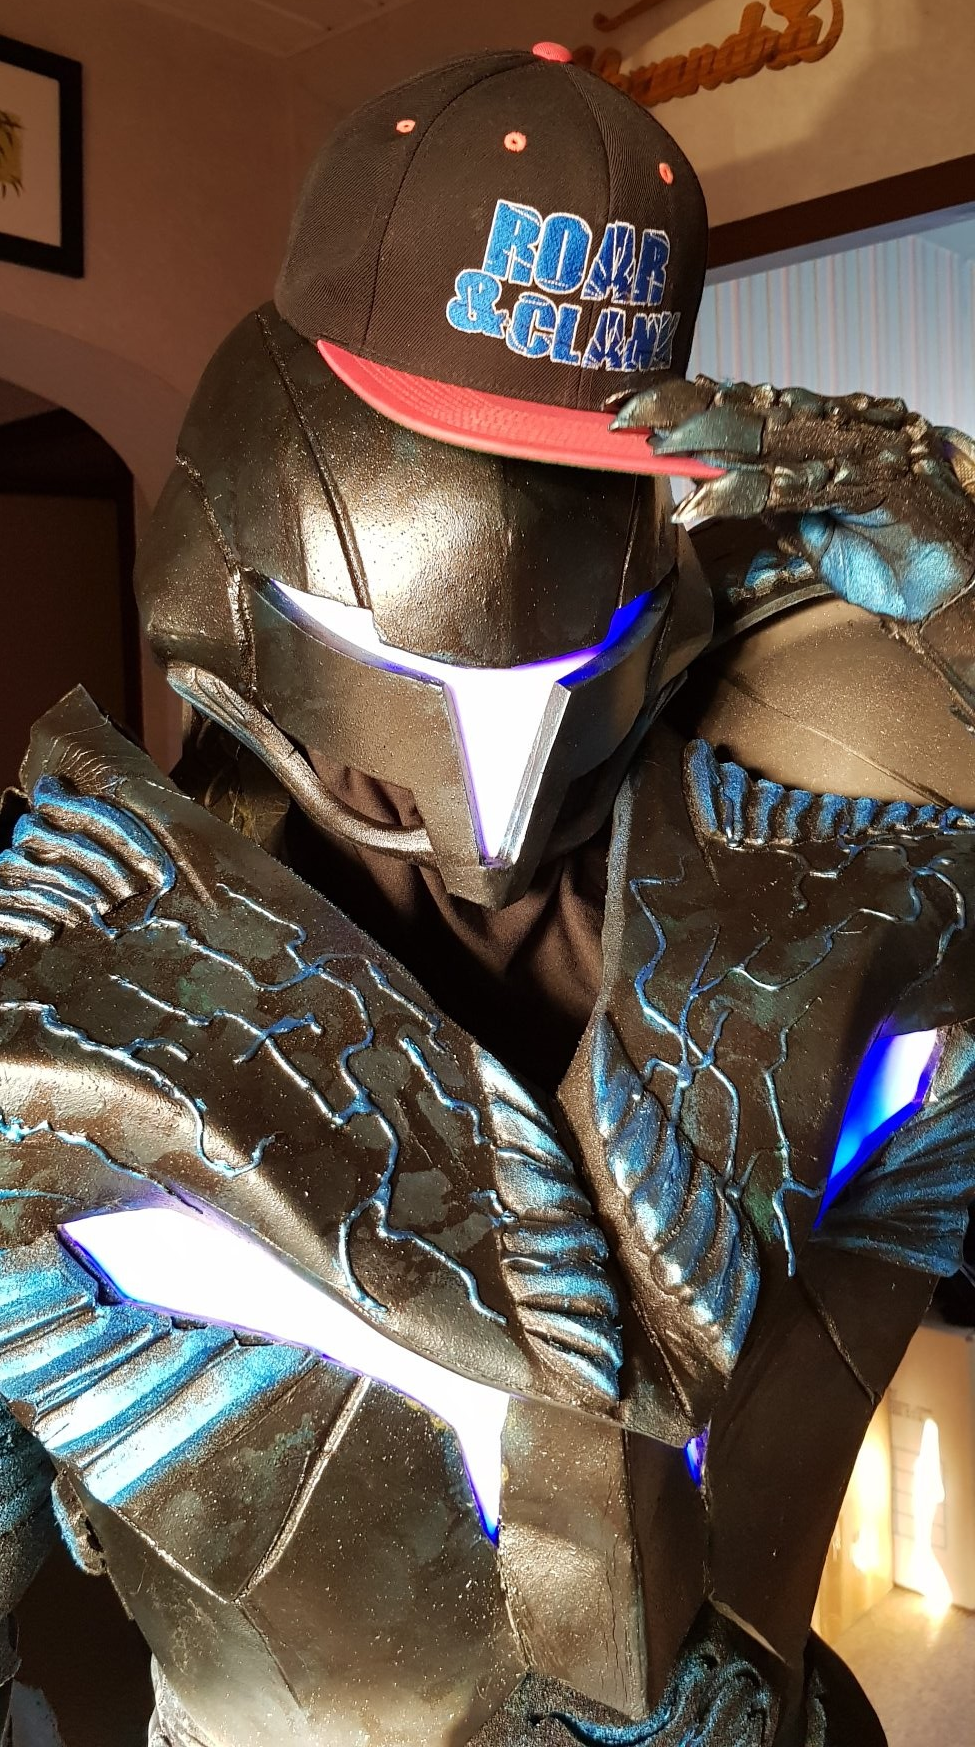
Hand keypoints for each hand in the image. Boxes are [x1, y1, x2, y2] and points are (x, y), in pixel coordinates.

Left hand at [613, 376, 974, 621]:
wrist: (952, 582)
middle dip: (681, 408)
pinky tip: (702, 501)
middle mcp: (836, 432)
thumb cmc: (891, 555)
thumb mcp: (813, 529)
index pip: (744, 406)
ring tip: (654, 445)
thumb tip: (721, 488)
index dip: (687, 401)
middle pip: (746, 408)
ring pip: (766, 435)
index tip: (632, 403)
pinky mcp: (869, 485)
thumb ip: (773, 502)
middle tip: (624, 413)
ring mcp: (855, 453)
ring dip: (703, 440)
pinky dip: (744, 494)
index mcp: (821, 434)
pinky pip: (794, 486)